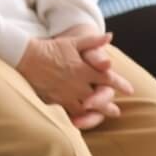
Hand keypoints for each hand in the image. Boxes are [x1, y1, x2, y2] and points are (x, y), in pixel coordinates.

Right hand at [16, 28, 133, 129]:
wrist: (26, 56)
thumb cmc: (50, 48)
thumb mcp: (72, 41)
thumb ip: (92, 41)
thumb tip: (110, 36)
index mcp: (84, 70)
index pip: (108, 79)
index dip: (120, 84)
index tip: (130, 90)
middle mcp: (78, 84)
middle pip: (100, 98)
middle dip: (109, 105)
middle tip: (116, 111)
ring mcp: (67, 94)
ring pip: (86, 108)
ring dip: (96, 113)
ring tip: (100, 117)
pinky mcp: (55, 100)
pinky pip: (70, 112)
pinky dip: (77, 117)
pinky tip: (80, 119)